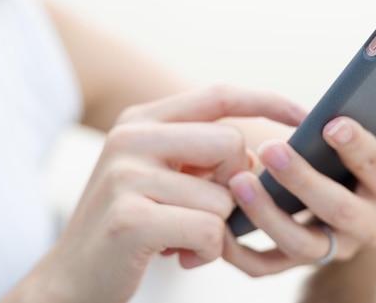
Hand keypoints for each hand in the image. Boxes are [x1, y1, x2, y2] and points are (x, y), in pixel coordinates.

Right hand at [1, 85, 304, 302]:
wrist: (70, 281)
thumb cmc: (131, 226)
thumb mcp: (159, 177)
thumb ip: (200, 156)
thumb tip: (255, 156)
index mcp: (141, 121)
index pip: (218, 95)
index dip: (266, 100)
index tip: (304, 113)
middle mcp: (130, 138)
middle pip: (231, 144)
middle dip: (235, 185)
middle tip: (207, 210)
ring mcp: (126, 176)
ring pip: (224, 197)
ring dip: (216, 228)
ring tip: (183, 240)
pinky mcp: (131, 219)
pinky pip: (209, 231)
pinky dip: (205, 252)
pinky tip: (177, 256)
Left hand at [223, 114, 375, 276]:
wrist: (357, 204)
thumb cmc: (365, 159)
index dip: (358, 147)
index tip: (334, 123)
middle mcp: (371, 227)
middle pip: (340, 211)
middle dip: (305, 181)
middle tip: (272, 149)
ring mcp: (334, 249)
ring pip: (302, 245)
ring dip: (269, 216)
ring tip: (239, 182)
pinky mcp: (299, 261)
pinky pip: (267, 266)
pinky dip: (241, 252)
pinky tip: (220, 225)